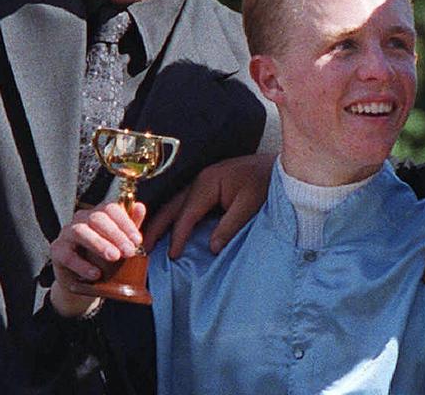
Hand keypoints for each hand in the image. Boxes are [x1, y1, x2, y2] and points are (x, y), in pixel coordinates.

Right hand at [48, 201, 145, 317]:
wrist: (83, 281)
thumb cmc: (104, 257)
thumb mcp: (120, 243)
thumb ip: (130, 226)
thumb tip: (140, 207)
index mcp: (98, 213)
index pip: (111, 208)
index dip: (125, 223)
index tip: (137, 241)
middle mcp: (81, 219)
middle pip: (97, 218)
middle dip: (116, 235)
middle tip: (129, 252)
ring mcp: (67, 233)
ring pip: (81, 231)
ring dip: (99, 244)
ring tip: (114, 257)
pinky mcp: (57, 250)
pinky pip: (68, 255)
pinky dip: (82, 265)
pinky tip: (96, 274)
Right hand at [143, 152, 275, 258]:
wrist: (282, 168)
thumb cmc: (267, 182)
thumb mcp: (251, 204)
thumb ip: (230, 225)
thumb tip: (212, 248)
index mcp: (208, 182)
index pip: (187, 214)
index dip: (178, 236)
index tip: (172, 256)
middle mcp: (201, 180)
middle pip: (173, 206)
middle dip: (157, 227)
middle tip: (142, 248)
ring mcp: (204, 182)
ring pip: (177, 204)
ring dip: (164, 222)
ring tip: (150, 240)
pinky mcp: (210, 187)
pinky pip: (188, 204)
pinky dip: (177, 218)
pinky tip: (172, 229)